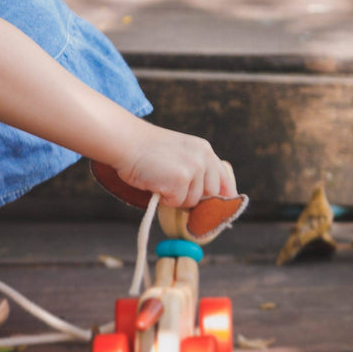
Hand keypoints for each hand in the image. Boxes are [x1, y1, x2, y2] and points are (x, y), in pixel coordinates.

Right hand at [113, 121, 237, 207]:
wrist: (127, 142)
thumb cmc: (147, 150)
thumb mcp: (180, 151)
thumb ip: (196, 167)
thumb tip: (207, 196)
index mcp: (205, 150)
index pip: (224, 179)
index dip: (225, 197)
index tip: (223, 210)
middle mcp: (203, 158)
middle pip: (210, 195)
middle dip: (193, 198)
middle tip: (174, 190)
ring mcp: (193, 168)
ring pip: (192, 201)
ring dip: (175, 198)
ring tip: (160, 180)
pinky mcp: (180, 180)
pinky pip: (176, 203)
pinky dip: (164, 199)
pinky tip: (155, 183)